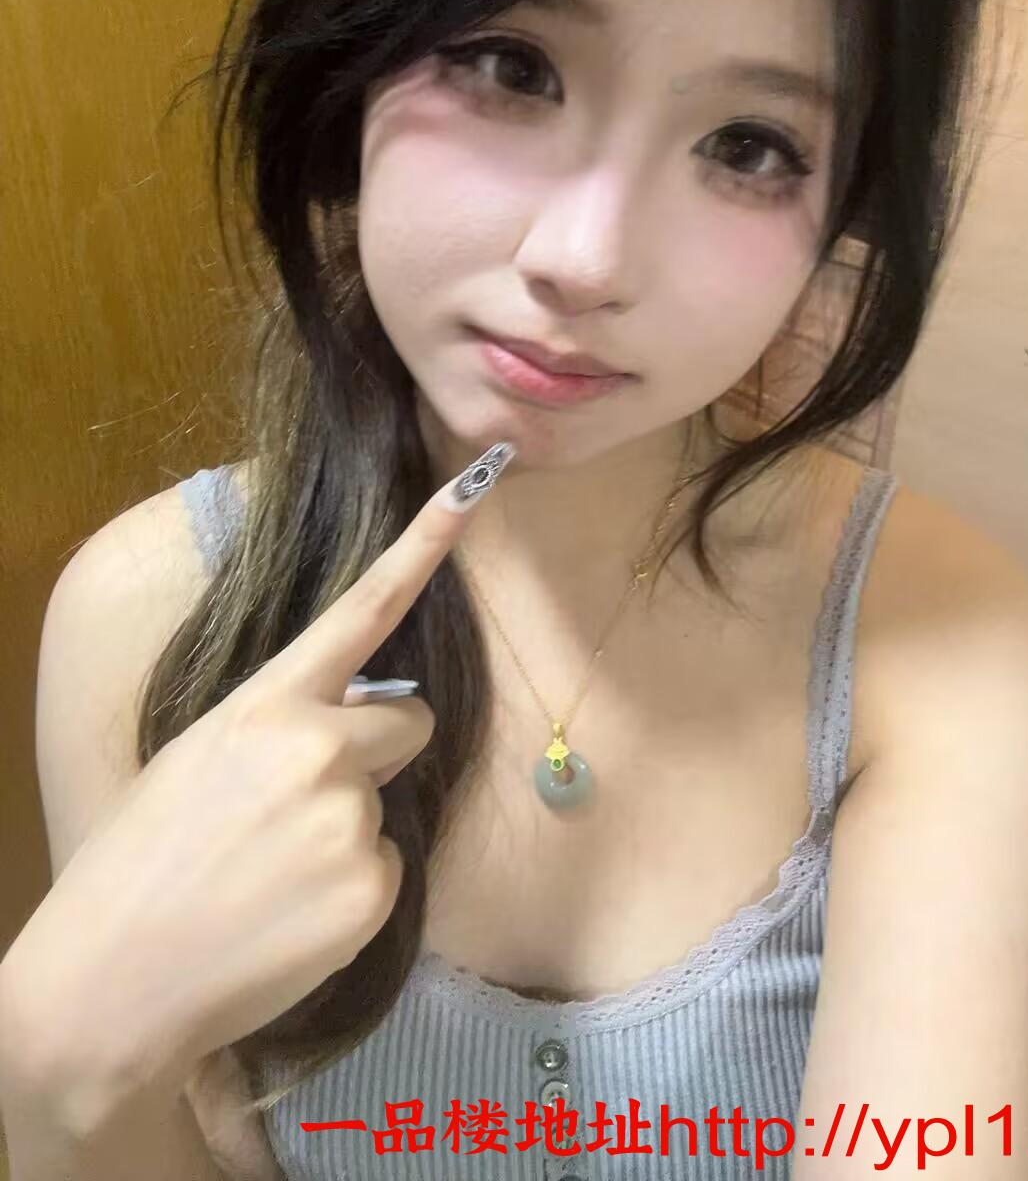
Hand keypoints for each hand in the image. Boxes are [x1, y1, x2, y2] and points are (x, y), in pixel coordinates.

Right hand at [13, 449, 512, 1090]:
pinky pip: (389, 873)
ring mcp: (350, 817)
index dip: (424, 545)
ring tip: (273, 876)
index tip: (473, 489)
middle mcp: (318, 745)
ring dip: (352, 831)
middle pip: (410, 723)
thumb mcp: (200, 757)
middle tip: (300, 810)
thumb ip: (281, 723)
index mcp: (266, 702)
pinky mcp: (372, 889)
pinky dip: (353, 895)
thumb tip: (351, 718)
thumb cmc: (141, 863)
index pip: (363, 610)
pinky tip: (290, 917)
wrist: (107, 983)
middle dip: (377, 753)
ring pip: (390, 805)